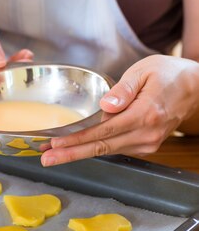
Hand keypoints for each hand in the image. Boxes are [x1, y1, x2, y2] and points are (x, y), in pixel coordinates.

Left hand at [41, 55, 198, 165]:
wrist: (195, 86)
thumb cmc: (168, 74)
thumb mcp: (144, 71)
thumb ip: (123, 89)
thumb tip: (105, 105)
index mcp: (144, 114)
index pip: (103, 132)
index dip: (77, 139)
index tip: (56, 143)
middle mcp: (146, 133)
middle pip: (101, 147)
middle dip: (71, 154)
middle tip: (46, 158)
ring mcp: (148, 142)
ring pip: (107, 150)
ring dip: (79, 152)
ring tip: (53, 153)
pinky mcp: (146, 144)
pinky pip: (116, 147)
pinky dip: (95, 148)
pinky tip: (75, 146)